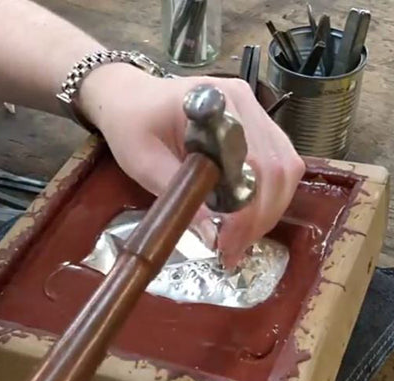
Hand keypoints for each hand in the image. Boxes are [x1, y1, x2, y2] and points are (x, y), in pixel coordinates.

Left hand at [81, 65, 304, 267]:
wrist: (128, 98)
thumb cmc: (130, 125)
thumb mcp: (143, 162)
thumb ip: (178, 194)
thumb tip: (211, 236)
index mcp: (217, 103)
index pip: (254, 162)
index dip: (247, 209)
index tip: (226, 242)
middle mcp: (246, 103)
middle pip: (279, 166)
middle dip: (261, 216)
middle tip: (234, 250)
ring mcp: (254, 112)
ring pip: (285, 167)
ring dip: (269, 209)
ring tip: (241, 239)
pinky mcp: (254, 125)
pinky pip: (277, 164)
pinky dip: (267, 196)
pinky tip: (247, 217)